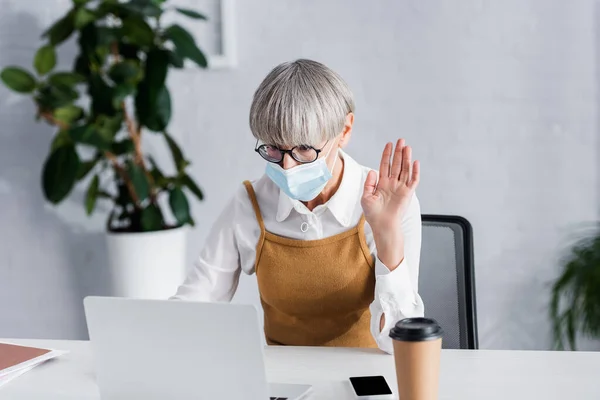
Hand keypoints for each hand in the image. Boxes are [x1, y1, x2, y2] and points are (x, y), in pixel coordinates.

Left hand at [361, 139, 419, 268]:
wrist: (382, 225)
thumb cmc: (373, 214)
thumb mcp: (366, 197)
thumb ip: (369, 183)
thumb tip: (373, 170)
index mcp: (382, 183)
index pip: (385, 165)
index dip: (387, 154)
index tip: (389, 144)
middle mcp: (392, 183)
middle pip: (396, 164)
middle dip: (398, 152)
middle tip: (401, 140)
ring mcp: (401, 188)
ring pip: (405, 169)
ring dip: (406, 158)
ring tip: (407, 147)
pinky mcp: (408, 193)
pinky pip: (413, 180)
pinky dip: (415, 171)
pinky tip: (415, 162)